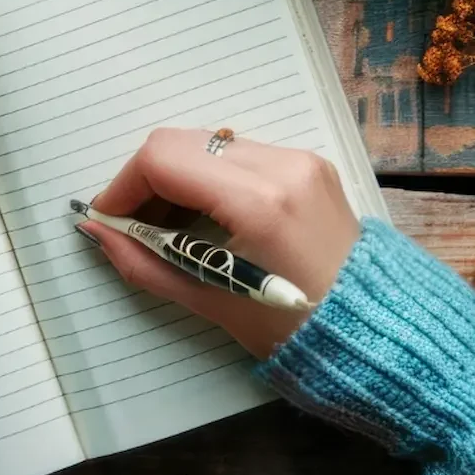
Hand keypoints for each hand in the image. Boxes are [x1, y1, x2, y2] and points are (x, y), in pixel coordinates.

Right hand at [82, 129, 359, 359]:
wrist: (375, 332)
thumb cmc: (293, 329)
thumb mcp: (211, 301)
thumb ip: (145, 263)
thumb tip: (99, 232)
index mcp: (259, 200)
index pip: (164, 160)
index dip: (123, 186)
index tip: (109, 219)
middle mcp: (281, 165)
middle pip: (182, 142)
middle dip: (147, 180)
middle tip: (135, 225)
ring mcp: (299, 159)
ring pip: (209, 143)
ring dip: (178, 177)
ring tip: (170, 227)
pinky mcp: (308, 163)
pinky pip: (239, 153)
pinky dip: (209, 177)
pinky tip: (204, 217)